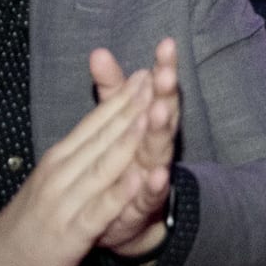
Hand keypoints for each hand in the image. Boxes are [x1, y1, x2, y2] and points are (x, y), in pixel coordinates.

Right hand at [0, 72, 157, 265]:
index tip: (146, 72)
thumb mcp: (50, 178)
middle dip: (132, 107)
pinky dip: (119, 193)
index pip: (94, 121)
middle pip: (102, 136)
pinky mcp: (71, 235)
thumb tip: (98, 123)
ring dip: (128, 140)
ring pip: (102, 166)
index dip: (121, 97)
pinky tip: (140, 179)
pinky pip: (99, 210)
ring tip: (152, 114)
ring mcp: (65, 203)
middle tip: (159, 78)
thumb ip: (76, 151)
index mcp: (59, 158)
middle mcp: (61, 173)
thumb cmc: (29, 219)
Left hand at [89, 40, 180, 253]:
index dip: (162, 68)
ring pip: (158, 150)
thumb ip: (111, 91)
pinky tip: (157, 175)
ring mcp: (152, 174)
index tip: (166, 44)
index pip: (156, 90)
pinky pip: (151, 195)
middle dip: (166, 93)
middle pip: (163, 114)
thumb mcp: (115, 124)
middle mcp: (155, 145)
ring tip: (159, 111)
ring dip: (160, 131)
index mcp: (148, 122)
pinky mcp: (145, 205)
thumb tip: (98, 52)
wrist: (125, 221)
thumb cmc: (122, 164)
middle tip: (166, 73)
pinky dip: (155, 185)